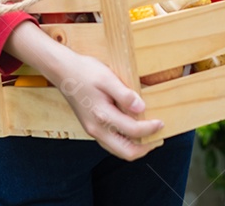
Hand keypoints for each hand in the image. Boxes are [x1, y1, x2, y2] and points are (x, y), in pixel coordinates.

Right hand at [2, 21, 163, 160]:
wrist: (64, 71)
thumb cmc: (85, 72)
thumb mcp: (107, 78)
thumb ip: (124, 95)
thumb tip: (141, 108)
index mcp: (102, 116)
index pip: (133, 130)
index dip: (150, 129)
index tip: (161, 122)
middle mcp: (96, 129)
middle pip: (125, 152)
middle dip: (144, 148)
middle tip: (158, 139)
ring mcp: (92, 130)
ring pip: (117, 150)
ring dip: (134, 147)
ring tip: (149, 137)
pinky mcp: (91, 127)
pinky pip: (110, 143)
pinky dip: (124, 142)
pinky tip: (132, 131)